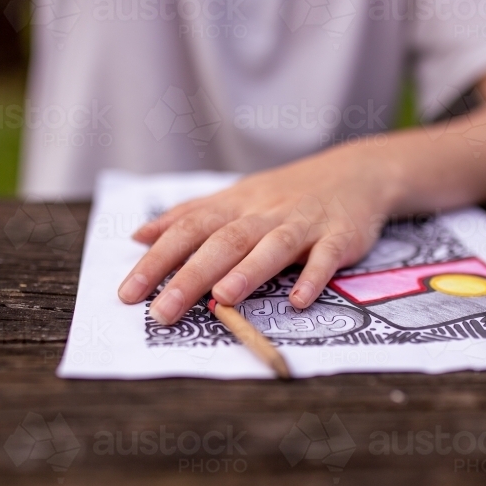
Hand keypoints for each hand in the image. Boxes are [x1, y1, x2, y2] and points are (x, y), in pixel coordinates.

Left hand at [117, 145, 399, 324]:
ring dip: (247, 272)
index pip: (189, 229)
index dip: (157, 260)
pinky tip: (298, 300)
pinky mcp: (340, 237)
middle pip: (224, 242)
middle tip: (161, 312)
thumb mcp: (235, 198)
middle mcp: (265, 213)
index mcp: (235, 206)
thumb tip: (138, 236)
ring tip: (222, 299)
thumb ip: (188, 217)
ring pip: (272, 247)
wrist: (356, 172)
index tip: (128, 293)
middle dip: (190, 277)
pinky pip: (326, 257)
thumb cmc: (286, 194)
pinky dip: (313, 277)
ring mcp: (304, 224)